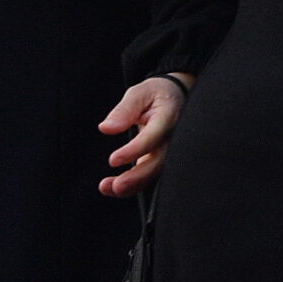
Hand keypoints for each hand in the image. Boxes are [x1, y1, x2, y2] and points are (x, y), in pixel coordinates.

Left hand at [99, 72, 190, 196]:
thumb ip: (124, 110)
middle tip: (115, 186)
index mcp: (169, 118)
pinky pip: (150, 175)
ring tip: (109, 188)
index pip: (154, 137)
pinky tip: (114, 188)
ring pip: (155, 173)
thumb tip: (106, 128)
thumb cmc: (157, 94)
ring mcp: (170, 151)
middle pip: (159, 162)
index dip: (135, 150)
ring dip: (133, 185)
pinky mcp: (162, 159)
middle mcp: (174, 138)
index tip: (113, 160)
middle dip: (137, 177)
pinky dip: (134, 185)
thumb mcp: (140, 93)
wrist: (177, 97)